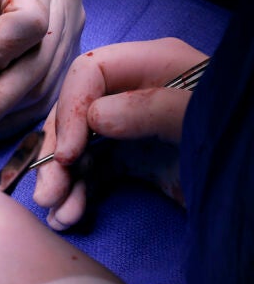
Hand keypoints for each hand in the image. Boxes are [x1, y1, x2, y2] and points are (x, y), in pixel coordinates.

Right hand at [33, 38, 206, 229]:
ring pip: (77, 150)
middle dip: (56, 155)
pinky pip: (92, 175)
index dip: (71, 110)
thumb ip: (155, 107)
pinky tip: (69, 216)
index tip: (67, 153)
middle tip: (47, 193)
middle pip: (75, 115)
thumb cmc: (239, 138)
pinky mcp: (132, 164)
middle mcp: (133, 96)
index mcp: (153, 67)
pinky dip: (77, 195)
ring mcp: (131, 131)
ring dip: (62, 182)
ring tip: (59, 213)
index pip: (91, 74)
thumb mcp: (202, 116)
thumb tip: (97, 117)